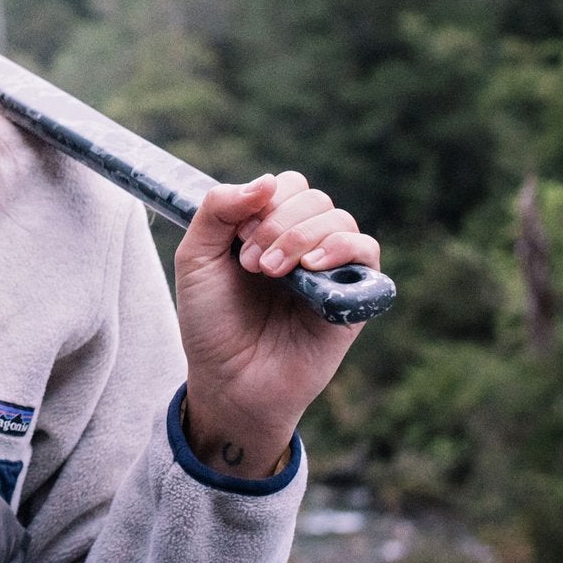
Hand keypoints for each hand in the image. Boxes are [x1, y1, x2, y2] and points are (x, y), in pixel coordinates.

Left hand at [171, 171, 379, 478]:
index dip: (264, 200)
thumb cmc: (211, 323)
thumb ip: (217, 210)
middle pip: (313, 198)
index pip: (285, 186)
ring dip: (300, 236)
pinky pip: (367, 251)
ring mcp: (330, 270)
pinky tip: (311, 267)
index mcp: (268, 230)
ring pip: (338, 218)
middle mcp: (303, 245)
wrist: (229, 381)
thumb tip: (266, 181)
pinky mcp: (352, 297)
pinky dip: (341, 247)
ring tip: (270, 273)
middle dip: (278, 223)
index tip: (237, 238)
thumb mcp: (195, 258)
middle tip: (250, 263)